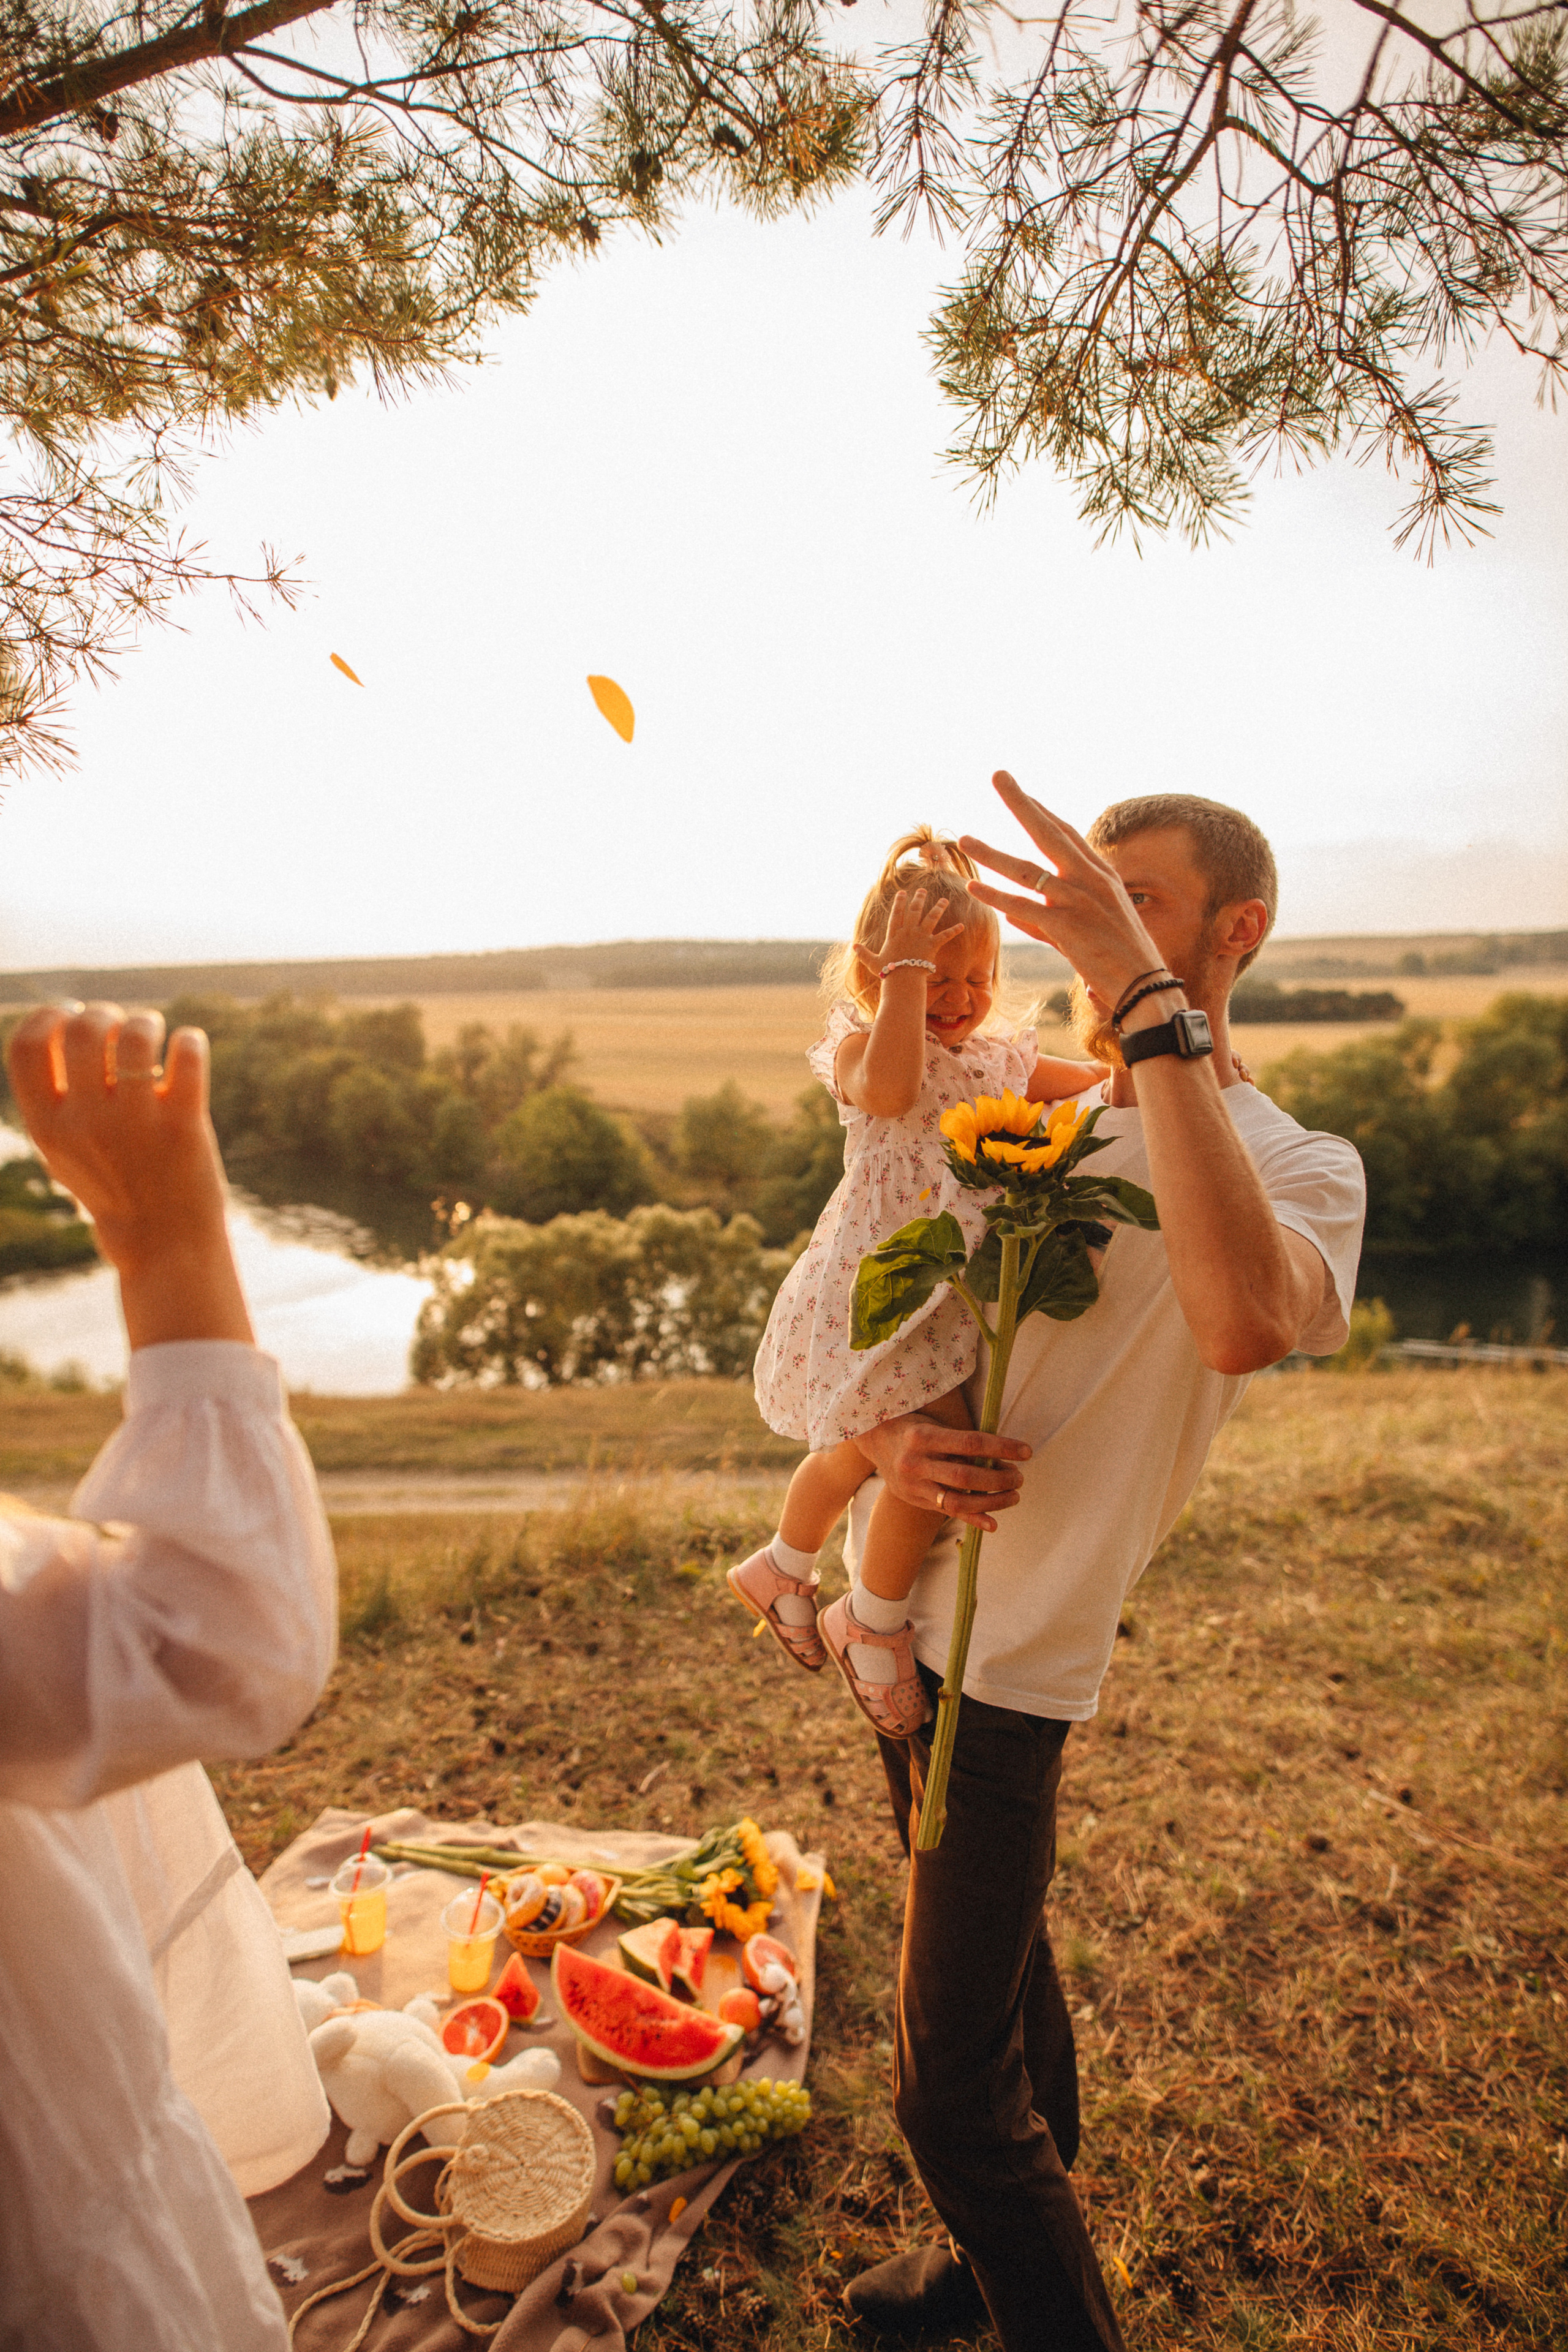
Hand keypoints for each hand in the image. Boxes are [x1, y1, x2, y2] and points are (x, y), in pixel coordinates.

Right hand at [6, 1003, 252, 1346]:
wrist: (163, 1242)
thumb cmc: (115, 1187)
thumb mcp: (64, 1151)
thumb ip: (56, 1098)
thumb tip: (65, 1025)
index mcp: (48, 1127)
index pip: (25, 1048)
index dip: (46, 1016)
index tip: (69, 1012)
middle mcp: (86, 1123)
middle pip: (82, 1029)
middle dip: (105, 1012)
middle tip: (122, 1025)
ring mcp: (135, 1124)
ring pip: (135, 1035)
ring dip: (148, 1022)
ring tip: (156, 1034)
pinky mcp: (183, 1125)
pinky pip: (187, 1055)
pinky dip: (190, 1041)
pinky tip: (188, 1048)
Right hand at [855, 1413, 1029, 1533]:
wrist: (875, 1440)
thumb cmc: (914, 1426)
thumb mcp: (933, 1424)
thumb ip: (961, 1440)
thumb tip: (1002, 1456)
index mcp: (922, 1436)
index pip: (971, 1443)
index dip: (1002, 1448)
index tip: (1026, 1451)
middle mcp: (915, 1462)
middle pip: (965, 1476)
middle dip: (998, 1479)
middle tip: (1019, 1477)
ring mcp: (913, 1485)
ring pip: (958, 1500)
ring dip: (992, 1501)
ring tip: (1014, 1496)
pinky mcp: (914, 1499)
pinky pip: (947, 1513)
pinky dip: (973, 1520)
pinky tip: (993, 1524)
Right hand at [866, 886, 965, 977]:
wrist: (903, 979)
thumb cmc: (888, 973)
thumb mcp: (872, 962)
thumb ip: (864, 953)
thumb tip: (853, 946)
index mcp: (894, 934)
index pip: (897, 914)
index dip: (899, 902)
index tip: (902, 893)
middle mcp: (908, 932)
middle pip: (914, 911)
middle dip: (918, 899)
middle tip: (922, 890)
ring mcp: (921, 937)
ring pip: (931, 918)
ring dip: (938, 908)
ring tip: (944, 900)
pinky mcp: (932, 945)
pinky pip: (945, 936)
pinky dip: (954, 931)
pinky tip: (962, 925)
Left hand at [961, 773, 1165, 1008]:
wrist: (1145, 987)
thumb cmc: (1119, 959)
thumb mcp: (1086, 929)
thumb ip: (1046, 918)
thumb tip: (1011, 912)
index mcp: (1101, 874)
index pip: (1066, 833)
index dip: (1040, 811)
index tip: (1020, 793)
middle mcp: (1090, 880)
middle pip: (1048, 832)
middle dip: (1020, 802)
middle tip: (998, 776)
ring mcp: (1078, 901)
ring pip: (1025, 870)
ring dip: (992, 853)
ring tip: (964, 840)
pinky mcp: (1067, 927)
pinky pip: (1023, 906)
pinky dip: (995, 896)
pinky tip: (973, 887)